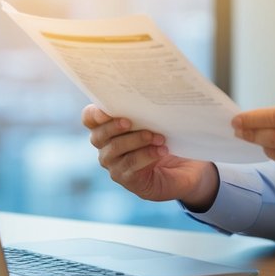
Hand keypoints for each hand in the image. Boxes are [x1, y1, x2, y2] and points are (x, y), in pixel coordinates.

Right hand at [81, 105, 218, 210]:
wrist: (185, 167)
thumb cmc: (167, 138)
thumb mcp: (157, 121)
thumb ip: (146, 110)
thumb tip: (151, 95)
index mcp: (108, 128)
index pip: (90, 118)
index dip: (94, 114)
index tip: (105, 110)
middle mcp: (106, 148)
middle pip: (98, 136)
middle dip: (113, 127)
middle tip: (130, 122)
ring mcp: (115, 165)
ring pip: (114, 150)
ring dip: (136, 140)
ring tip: (157, 137)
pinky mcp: (128, 180)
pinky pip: (131, 167)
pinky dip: (146, 156)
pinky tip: (161, 151)